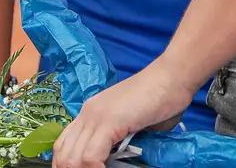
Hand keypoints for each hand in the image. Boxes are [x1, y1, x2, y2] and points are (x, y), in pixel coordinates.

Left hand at [53, 62, 195, 167]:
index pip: (64, 145)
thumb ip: (119, 144)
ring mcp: (96, 115)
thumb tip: (116, 161)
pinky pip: (91, 157)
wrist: (172, 77)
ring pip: (72, 158)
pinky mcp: (108, 121)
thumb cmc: (161, 100)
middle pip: (63, 153)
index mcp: (91, 112)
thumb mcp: (132, 126)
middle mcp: (88, 112)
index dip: (67, 165)